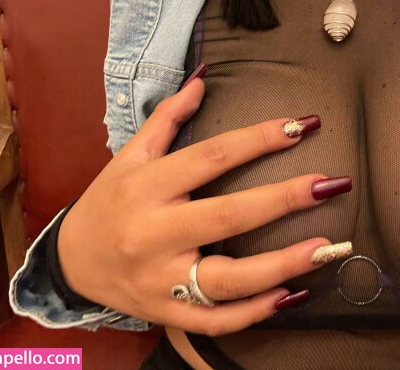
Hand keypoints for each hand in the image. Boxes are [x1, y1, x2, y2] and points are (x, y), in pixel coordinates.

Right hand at [58, 68, 351, 335]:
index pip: (211, 157)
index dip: (258, 140)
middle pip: (226, 216)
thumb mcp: (130, 155)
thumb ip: (167, 117)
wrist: (71, 262)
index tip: (299, 127)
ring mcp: (160, 279)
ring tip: (324, 248)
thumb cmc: (109, 201)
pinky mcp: (166, 312)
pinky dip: (254, 312)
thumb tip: (204, 79)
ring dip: (280, 265)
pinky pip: (215, 320)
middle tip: (329, 184)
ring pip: (226, 278)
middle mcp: (152, 233)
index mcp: (146, 186)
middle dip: (282, 200)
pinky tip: (291, 295)